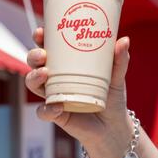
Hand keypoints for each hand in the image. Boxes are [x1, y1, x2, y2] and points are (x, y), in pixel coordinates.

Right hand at [25, 27, 133, 157]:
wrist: (114, 126)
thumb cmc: (111, 95)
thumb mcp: (116, 75)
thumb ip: (119, 59)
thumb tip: (124, 40)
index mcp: (65, 62)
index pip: (48, 45)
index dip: (40, 37)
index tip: (41, 31)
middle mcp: (54, 76)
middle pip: (35, 62)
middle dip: (33, 55)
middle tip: (42, 54)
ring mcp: (53, 95)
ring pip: (33, 83)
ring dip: (34, 77)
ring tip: (45, 74)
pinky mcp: (56, 115)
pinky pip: (44, 112)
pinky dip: (47, 109)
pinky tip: (56, 107)